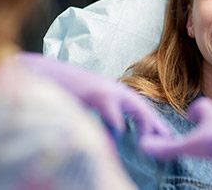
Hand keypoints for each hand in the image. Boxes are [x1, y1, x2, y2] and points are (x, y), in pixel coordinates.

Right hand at [16, 52, 170, 137]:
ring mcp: (105, 89)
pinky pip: (110, 107)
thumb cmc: (66, 92)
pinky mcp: (94, 91)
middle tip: (168, 138)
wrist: (44, 73)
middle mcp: (114, 89)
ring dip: (144, 121)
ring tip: (149, 138)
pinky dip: (116, 119)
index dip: (152, 121)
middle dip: (156, 123)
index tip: (164, 135)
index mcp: (114, 93)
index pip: (139, 107)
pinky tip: (121, 131)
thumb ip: (106, 118)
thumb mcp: (91, 105)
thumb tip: (117, 135)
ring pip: (133, 105)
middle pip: (142, 106)